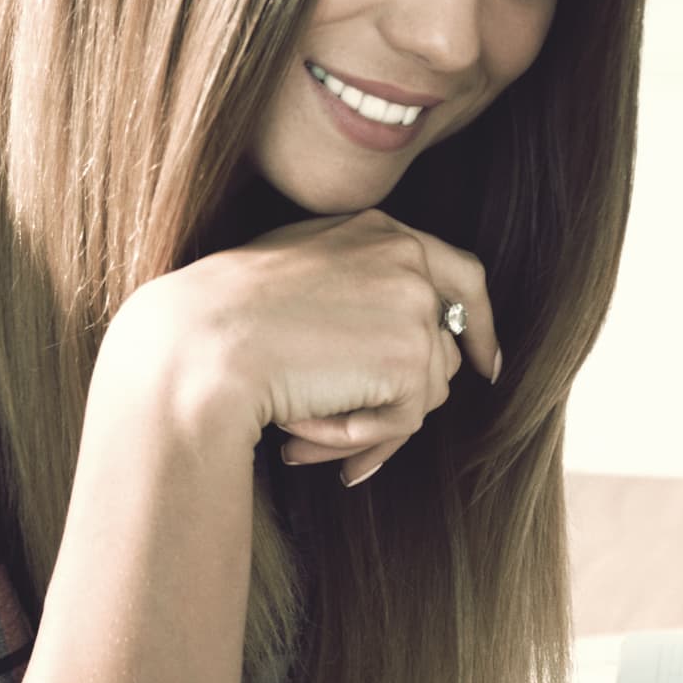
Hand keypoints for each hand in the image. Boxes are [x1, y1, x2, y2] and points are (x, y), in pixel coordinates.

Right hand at [117, 211, 502, 485]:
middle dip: (404, 401)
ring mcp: (414, 307)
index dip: (479, 324)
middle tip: (360, 451)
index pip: (460, 273)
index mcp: (377, 230)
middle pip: (441, 348)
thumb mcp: (293, 280)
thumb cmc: (217, 318)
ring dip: (367, 427)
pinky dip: (358, 439)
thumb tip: (386, 349)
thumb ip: (348, 294)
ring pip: (424, 393)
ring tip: (300, 436)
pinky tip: (303, 433)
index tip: (484, 364)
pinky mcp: (410, 359)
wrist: (197, 344)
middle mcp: (406, 259)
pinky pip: (404, 423)